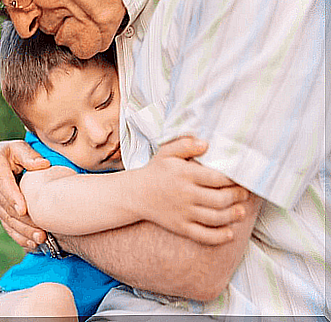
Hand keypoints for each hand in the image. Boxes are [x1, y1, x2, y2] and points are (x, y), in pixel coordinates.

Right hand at [0, 140, 50, 250]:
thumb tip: (43, 165)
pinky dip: (19, 236)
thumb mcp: (19, 148)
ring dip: (24, 231)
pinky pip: (7, 225)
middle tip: (41, 230)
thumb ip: (29, 155)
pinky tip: (31, 244)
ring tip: (40, 239)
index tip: (23, 209)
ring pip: (7, 219)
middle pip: (6, 206)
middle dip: (23, 220)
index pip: (3, 183)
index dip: (12, 197)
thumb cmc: (13, 152)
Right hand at [134, 137, 248, 244]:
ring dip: (233, 216)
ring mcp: (183, 213)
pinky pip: (202, 235)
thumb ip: (185, 144)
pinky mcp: (180, 227)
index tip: (242, 178)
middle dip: (237, 197)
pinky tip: (229, 234)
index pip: (217, 178)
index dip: (234, 179)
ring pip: (215, 218)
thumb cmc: (155, 172)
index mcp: (185, 174)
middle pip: (220, 199)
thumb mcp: (167, 153)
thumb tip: (206, 143)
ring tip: (241, 211)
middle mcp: (185, 194)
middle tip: (244, 194)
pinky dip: (218, 237)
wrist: (135, 194)